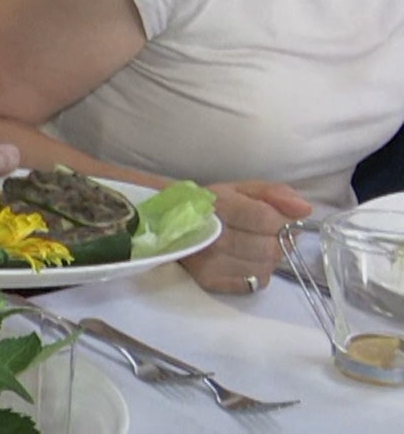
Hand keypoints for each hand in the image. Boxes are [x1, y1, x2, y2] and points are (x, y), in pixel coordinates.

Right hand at [180, 180, 311, 293]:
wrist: (168, 222)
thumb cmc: (211, 204)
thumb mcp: (241, 189)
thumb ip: (275, 193)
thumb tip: (305, 209)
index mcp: (220, 206)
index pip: (265, 219)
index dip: (281, 222)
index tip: (280, 220)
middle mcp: (213, 237)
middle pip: (269, 248)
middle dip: (277, 241)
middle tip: (268, 234)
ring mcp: (210, 262)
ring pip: (265, 268)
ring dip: (268, 259)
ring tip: (255, 246)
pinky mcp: (209, 281)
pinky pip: (253, 284)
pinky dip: (257, 273)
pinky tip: (246, 261)